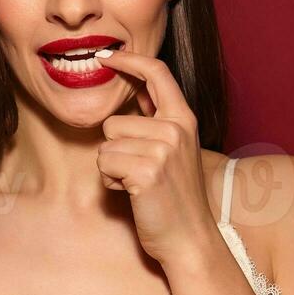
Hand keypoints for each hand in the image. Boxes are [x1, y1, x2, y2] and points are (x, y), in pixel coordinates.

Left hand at [95, 49, 221, 270]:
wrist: (189, 239)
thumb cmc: (175, 197)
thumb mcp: (175, 150)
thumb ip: (156, 120)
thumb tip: (134, 89)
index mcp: (184, 119)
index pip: (157, 72)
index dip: (128, 60)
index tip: (106, 56)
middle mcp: (175, 129)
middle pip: (114, 121)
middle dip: (115, 148)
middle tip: (138, 172)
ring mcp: (162, 149)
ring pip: (106, 143)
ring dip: (112, 166)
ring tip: (136, 183)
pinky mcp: (146, 170)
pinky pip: (104, 163)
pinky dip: (110, 181)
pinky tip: (132, 193)